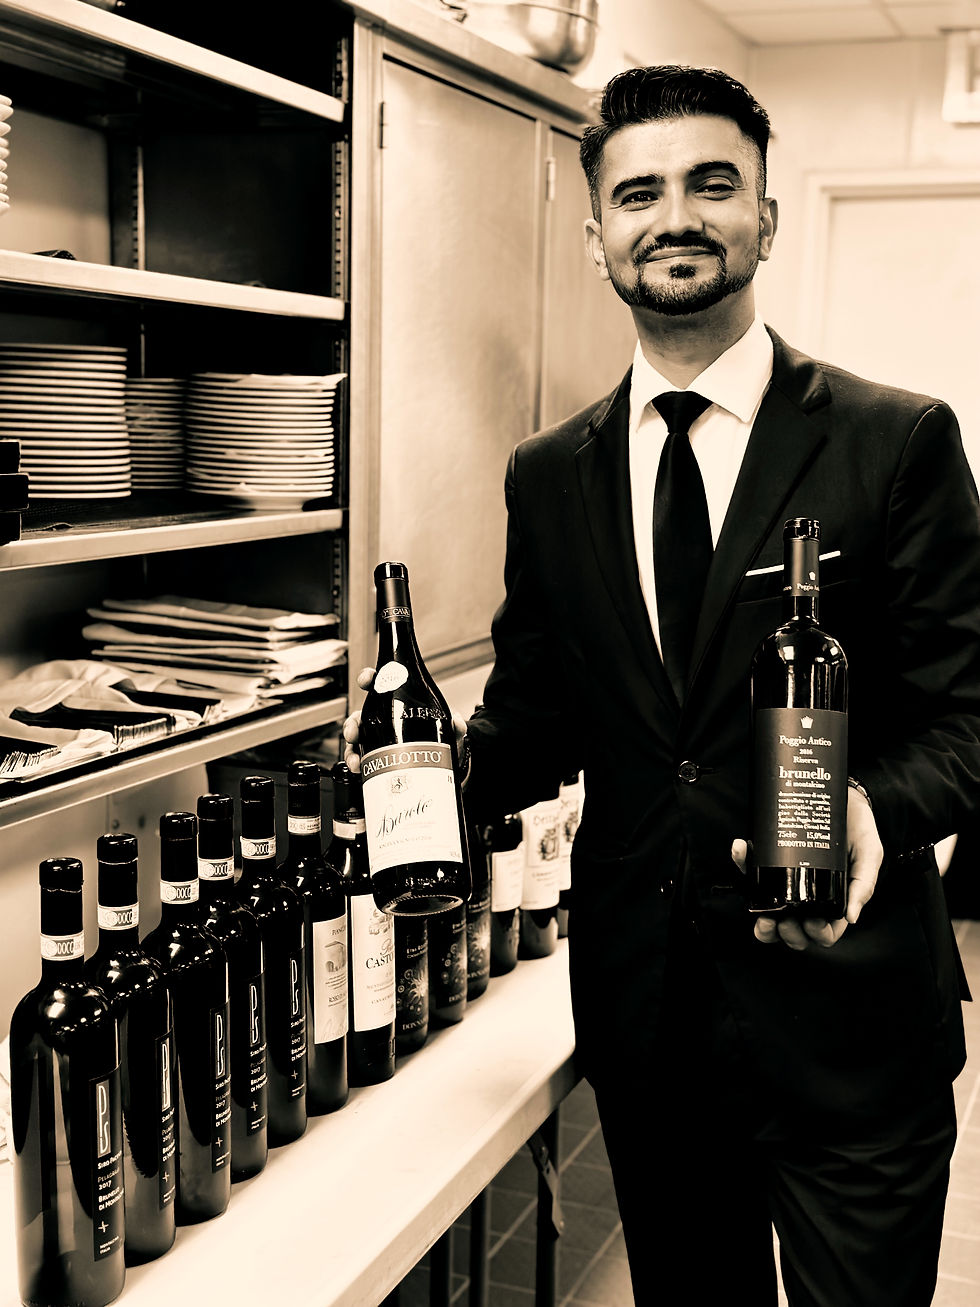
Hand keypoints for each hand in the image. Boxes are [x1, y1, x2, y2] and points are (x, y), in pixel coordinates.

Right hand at [341, 667, 469, 772]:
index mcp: (399, 705)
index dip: (370, 678)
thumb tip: (458, 722)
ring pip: (357, 737)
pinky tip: (357, 767)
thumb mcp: (450, 733)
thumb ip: (456, 728)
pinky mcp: (376, 755)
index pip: (381, 685)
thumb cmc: (441, 742)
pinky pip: (360, 755)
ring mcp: (379, 738)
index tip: (367, 680)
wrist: (442, 766)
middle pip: (361, 714)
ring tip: (355, 758)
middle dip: (353, 722)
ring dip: (350, 746)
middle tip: (355, 732)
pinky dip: (354, 760)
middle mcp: (385, 719)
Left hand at [731, 785, 882, 950]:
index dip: (814, 935)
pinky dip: (742, 863)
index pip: (822, 933)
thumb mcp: (870, 854)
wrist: (842, 795)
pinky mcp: (770, 861)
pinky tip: (742, 849)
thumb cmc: (859, 829)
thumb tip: (851, 918)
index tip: (810, 922)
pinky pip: (751, 870)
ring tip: (761, 910)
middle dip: (784, 933)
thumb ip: (864, 884)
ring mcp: (786, 881)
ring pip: (769, 913)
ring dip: (761, 919)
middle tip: (783, 919)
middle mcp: (807, 897)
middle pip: (793, 931)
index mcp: (833, 902)